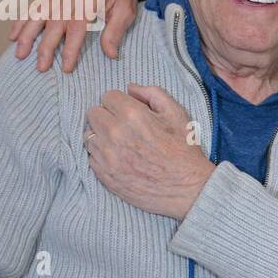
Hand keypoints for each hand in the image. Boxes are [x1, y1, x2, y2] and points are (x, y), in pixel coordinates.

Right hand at [9, 0, 139, 72]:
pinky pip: (35, 7)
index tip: (67, 67)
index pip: (77, 26)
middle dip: (45, 46)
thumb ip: (115, 31)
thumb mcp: (126, 12)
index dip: (71, 48)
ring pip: (39, 14)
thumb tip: (110, 55)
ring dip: (27, 34)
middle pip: (54, 22)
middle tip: (41, 67)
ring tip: (19, 53)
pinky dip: (22, 21)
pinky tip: (14, 35)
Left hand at [85, 84, 213, 218]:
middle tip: (124, 126)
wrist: (188, 189)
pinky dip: (101, 155)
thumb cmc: (184, 151)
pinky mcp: (104, 174)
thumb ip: (153, 93)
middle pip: (93, 113)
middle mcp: (114, 134)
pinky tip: (120, 158)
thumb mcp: (177, 114)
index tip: (130, 112)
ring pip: (89, 135)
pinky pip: (90, 156)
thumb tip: (131, 88)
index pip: (108, 96)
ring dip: (101, 136)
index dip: (121, 102)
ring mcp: (107, 156)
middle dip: (107, 116)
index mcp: (132, 115)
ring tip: (121, 143)